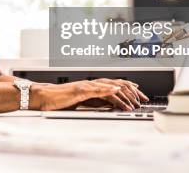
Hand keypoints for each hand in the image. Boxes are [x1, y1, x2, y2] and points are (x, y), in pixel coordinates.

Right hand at [31, 79, 148, 110]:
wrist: (44, 98)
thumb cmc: (59, 100)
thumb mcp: (81, 102)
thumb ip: (94, 101)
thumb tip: (107, 104)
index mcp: (91, 86)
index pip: (113, 84)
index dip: (128, 87)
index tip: (139, 92)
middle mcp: (90, 83)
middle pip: (115, 83)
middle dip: (131, 90)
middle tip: (143, 97)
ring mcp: (85, 85)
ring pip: (108, 86)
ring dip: (123, 92)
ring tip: (134, 98)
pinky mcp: (79, 90)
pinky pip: (96, 89)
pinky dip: (107, 89)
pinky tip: (116, 90)